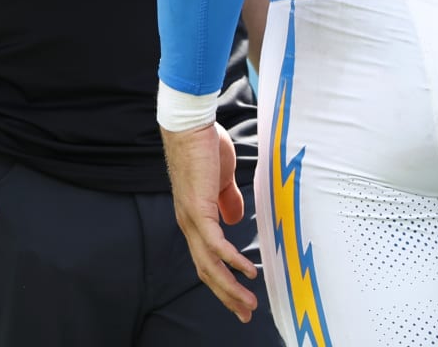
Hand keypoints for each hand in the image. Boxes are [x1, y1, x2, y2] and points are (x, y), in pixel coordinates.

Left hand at [162, 122, 258, 320]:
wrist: (191, 125)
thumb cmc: (205, 146)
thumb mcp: (221, 179)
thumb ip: (227, 200)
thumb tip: (235, 219)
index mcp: (195, 219)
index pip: (207, 260)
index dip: (223, 281)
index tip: (239, 298)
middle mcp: (189, 225)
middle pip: (206, 271)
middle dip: (227, 295)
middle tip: (245, 313)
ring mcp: (191, 219)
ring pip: (210, 265)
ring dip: (230, 287)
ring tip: (248, 303)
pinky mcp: (198, 210)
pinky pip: (215, 244)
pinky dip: (230, 260)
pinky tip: (246, 271)